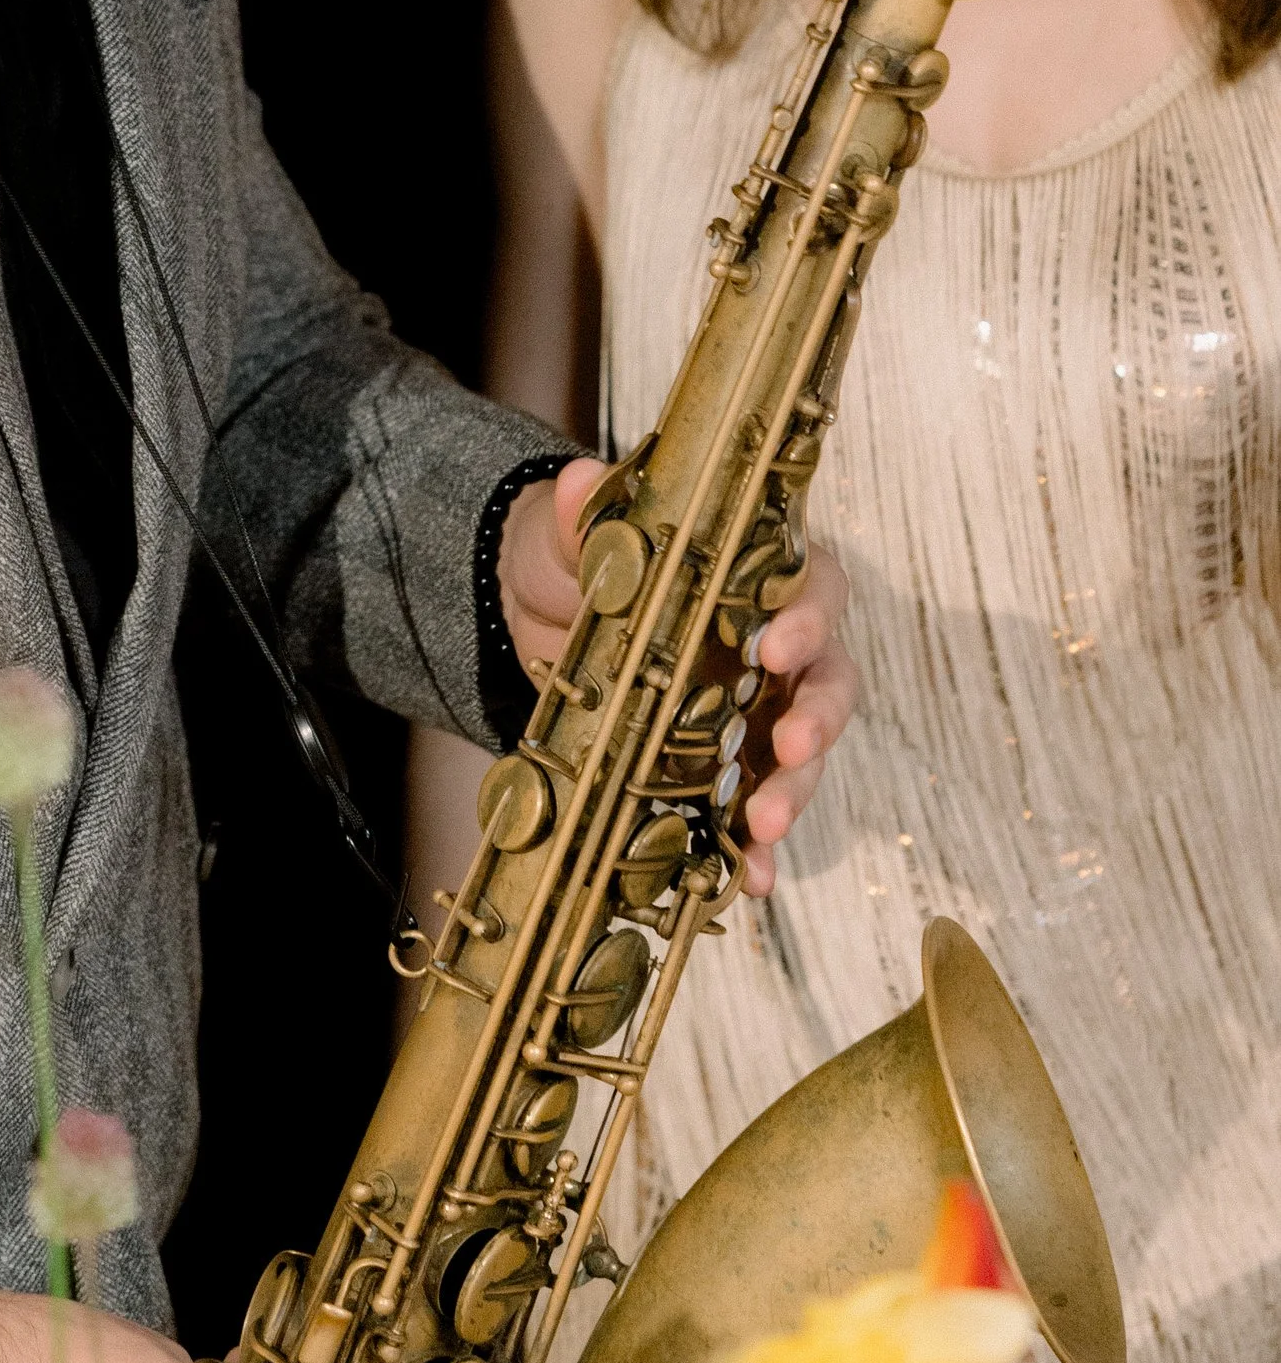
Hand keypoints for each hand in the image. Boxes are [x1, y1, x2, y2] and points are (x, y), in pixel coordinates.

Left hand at [498, 459, 857, 899]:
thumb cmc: (579, 556)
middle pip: (827, 681)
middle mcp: (772, 645)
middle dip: (817, 719)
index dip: (807, 619)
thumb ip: (587, 515)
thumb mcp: (572, 533)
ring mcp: (753, 710)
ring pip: (800, 753)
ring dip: (793, 792)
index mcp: (757, 575)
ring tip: (763, 827)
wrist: (534, 613)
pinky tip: (746, 880)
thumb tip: (580, 482)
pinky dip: (755, 848)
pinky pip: (754, 806)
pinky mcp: (722, 763)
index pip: (813, 587)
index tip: (776, 649)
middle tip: (789, 749)